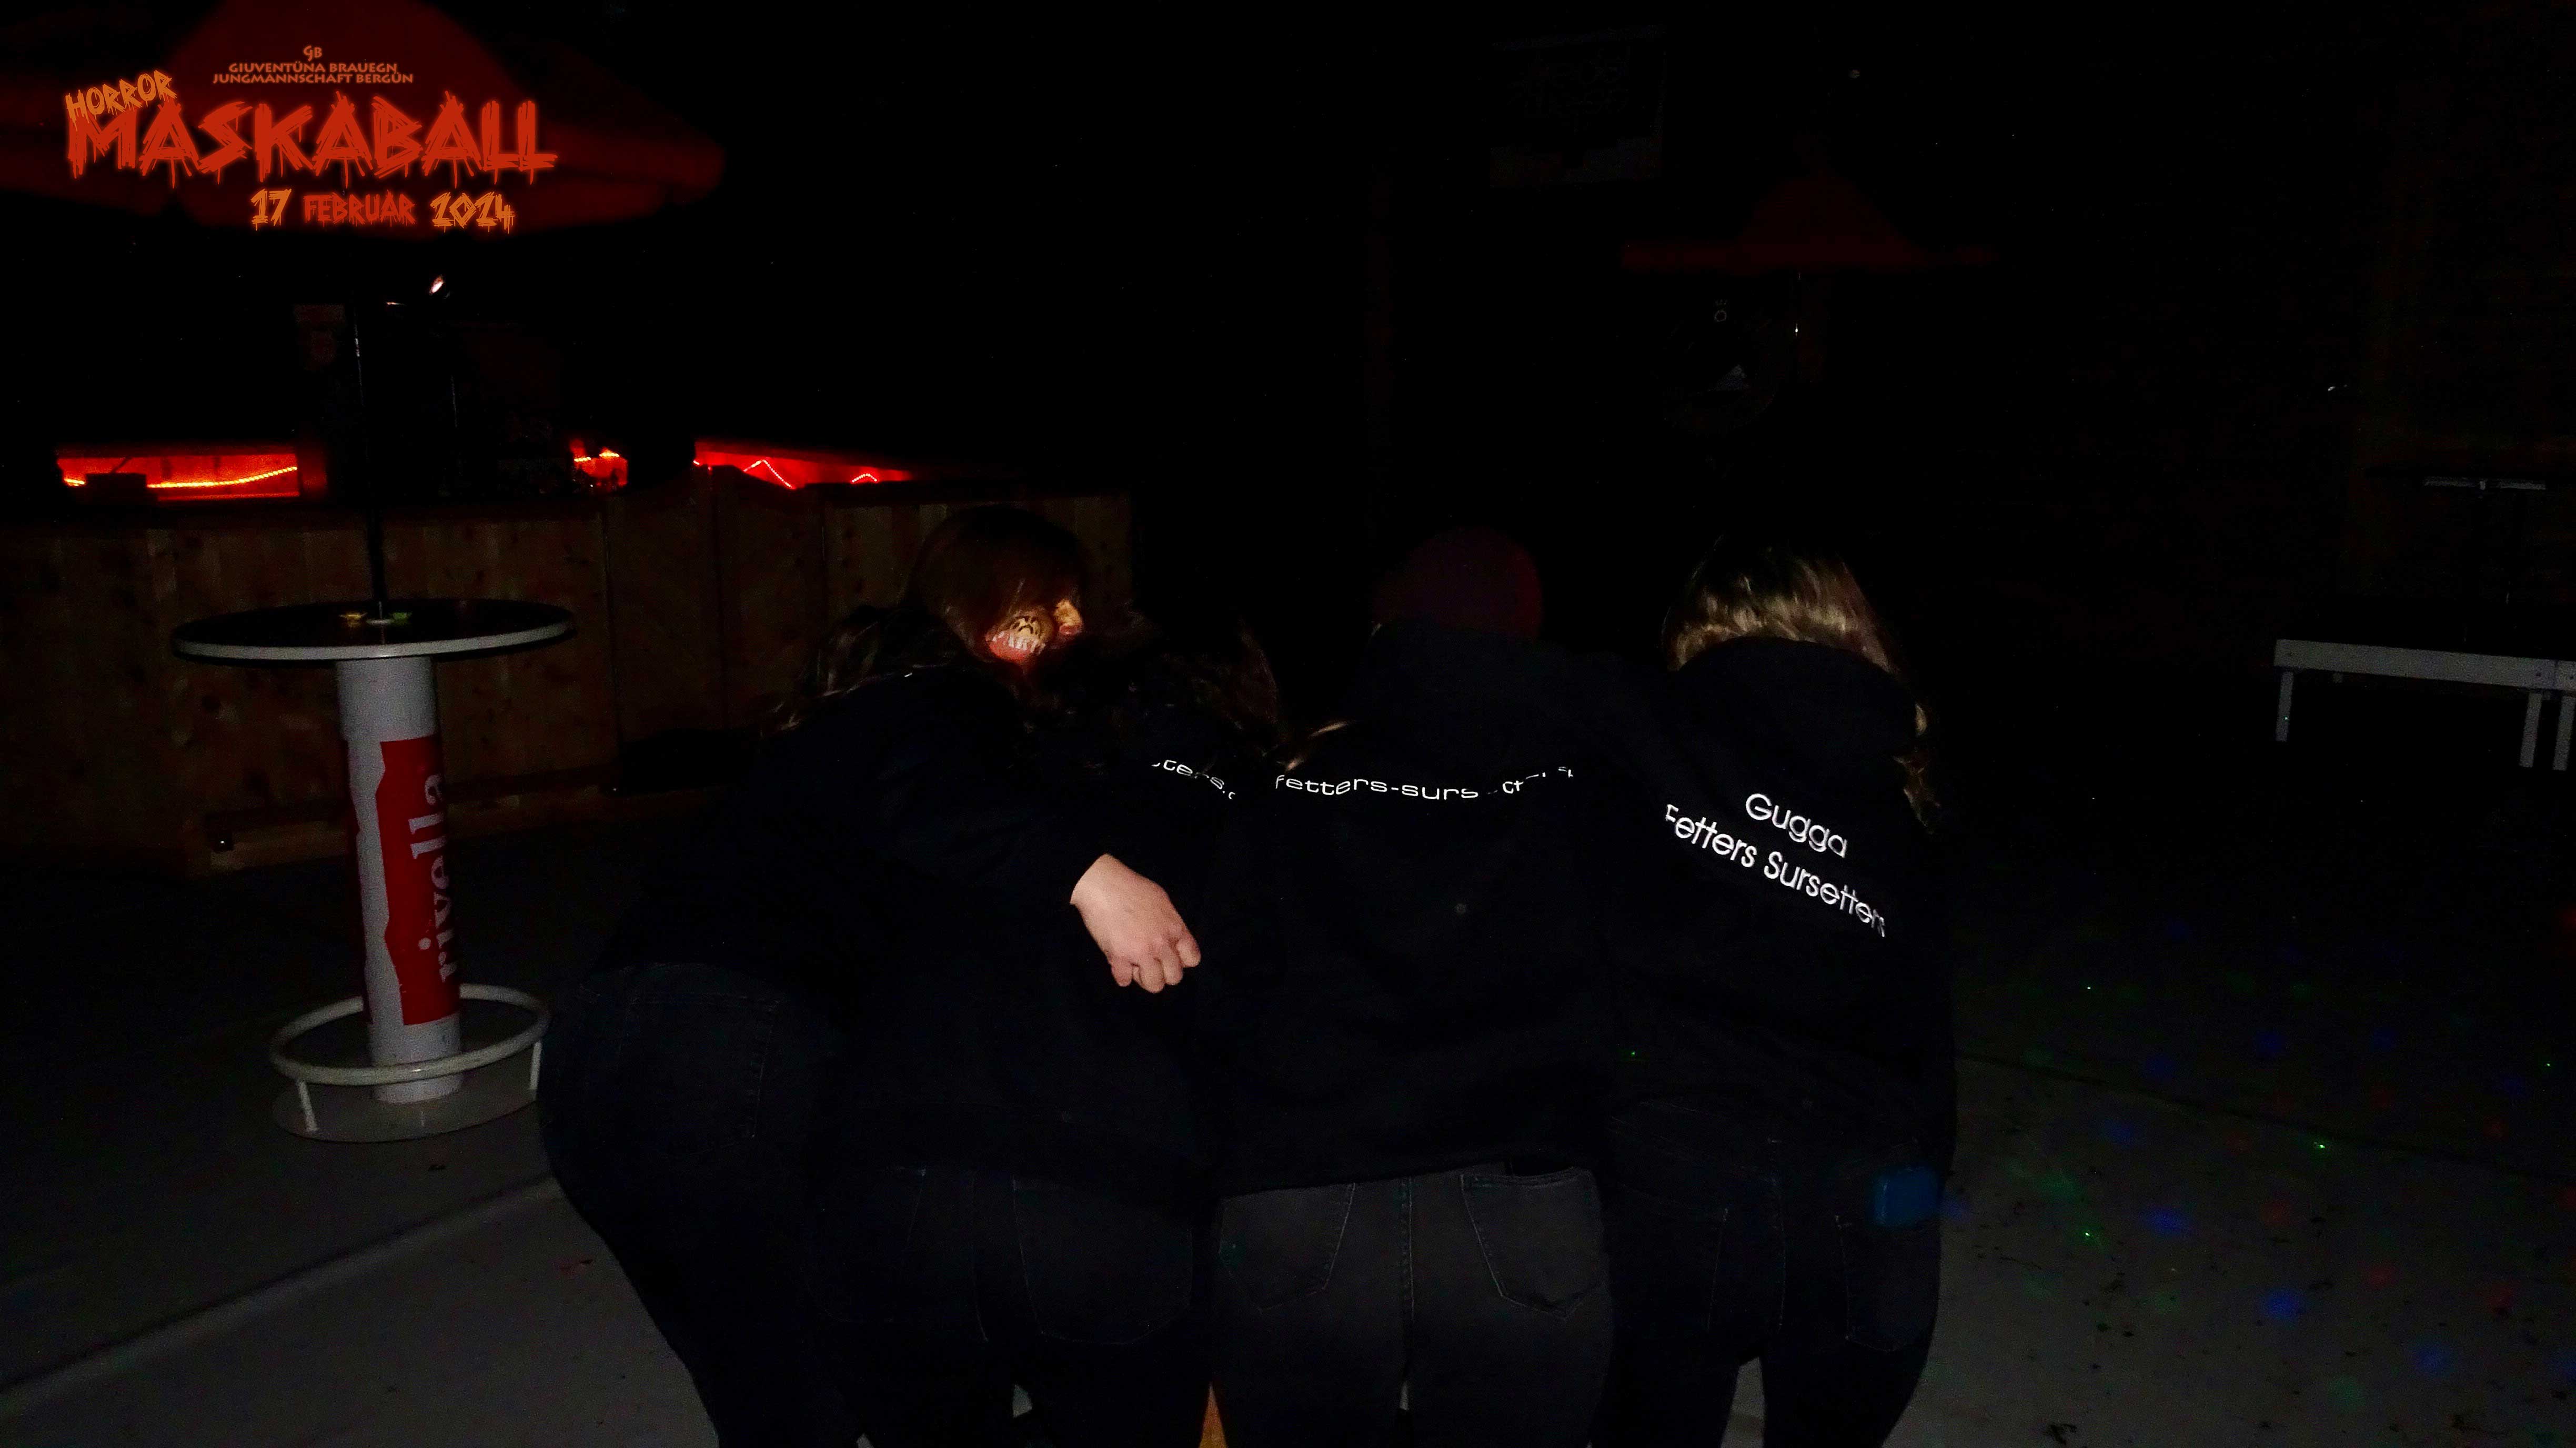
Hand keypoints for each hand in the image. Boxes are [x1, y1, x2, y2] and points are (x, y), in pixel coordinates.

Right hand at [1069, 854, 1201, 991]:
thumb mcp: (1161, 900)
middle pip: (1174, 977)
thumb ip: (1170, 922)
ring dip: (1143, 978)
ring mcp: (1141, 952)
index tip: (1169, 956)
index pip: (1192, 959)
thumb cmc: (1131, 887)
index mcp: (1175, 928)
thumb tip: (1171, 936)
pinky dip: (1120, 974)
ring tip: (1134, 965)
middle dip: (1163, 973)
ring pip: (1153, 985)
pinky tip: (1118, 962)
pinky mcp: (1119, 958)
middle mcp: (1162, 944)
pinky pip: (1124, 981)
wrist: (1103, 885)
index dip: (1181, 961)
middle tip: (1149, 963)